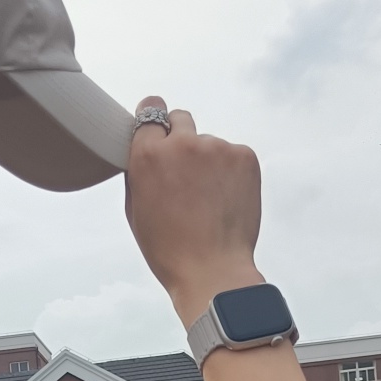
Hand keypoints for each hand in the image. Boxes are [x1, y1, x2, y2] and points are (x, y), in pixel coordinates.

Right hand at [124, 96, 262, 329]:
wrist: (212, 270)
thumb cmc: (169, 249)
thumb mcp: (136, 210)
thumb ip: (139, 171)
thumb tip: (145, 150)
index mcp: (149, 154)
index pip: (150, 109)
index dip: (154, 124)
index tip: (158, 133)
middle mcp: (183, 143)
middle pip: (180, 118)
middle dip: (180, 137)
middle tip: (184, 171)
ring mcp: (217, 148)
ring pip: (209, 142)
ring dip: (207, 161)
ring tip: (208, 200)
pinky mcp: (245, 157)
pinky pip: (233, 154)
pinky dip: (230, 172)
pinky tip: (225, 200)